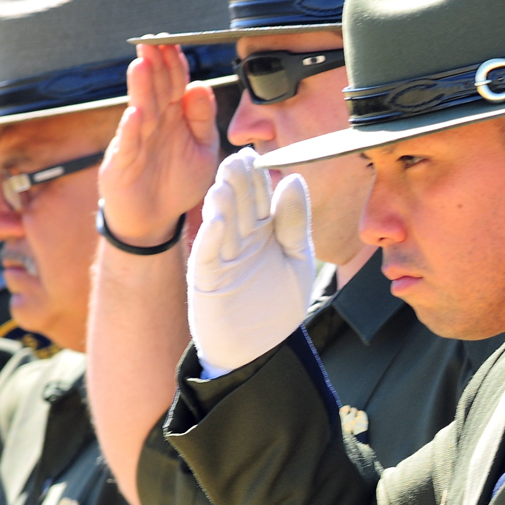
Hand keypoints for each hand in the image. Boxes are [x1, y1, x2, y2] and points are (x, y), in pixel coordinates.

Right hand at [99, 44, 218, 245]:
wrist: (155, 219)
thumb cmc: (177, 181)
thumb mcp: (202, 149)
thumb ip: (203, 120)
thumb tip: (201, 87)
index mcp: (173, 117)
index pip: (174, 85)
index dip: (174, 66)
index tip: (175, 44)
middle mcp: (153, 123)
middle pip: (154, 90)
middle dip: (154, 66)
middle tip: (154, 42)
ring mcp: (135, 141)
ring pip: (140, 110)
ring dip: (141, 88)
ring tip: (143, 64)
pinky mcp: (122, 163)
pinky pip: (129, 144)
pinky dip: (132, 130)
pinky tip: (136, 114)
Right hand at [188, 148, 314, 376]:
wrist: (261, 348)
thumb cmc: (279, 304)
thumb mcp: (298, 260)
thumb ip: (296, 223)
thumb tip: (293, 178)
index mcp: (262, 230)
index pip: (259, 197)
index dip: (258, 178)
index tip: (258, 156)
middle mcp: (239, 238)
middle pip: (238, 205)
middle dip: (239, 183)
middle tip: (239, 158)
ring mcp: (221, 257)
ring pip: (220, 225)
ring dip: (222, 204)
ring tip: (225, 183)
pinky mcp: (207, 279)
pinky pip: (206, 256)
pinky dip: (210, 239)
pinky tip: (216, 223)